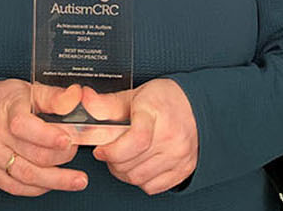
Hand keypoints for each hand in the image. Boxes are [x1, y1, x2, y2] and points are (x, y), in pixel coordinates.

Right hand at [0, 80, 87, 195]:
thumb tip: (75, 98)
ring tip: (78, 180)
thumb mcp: (27, 90)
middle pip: (33, 154)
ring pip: (27, 175)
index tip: (68, 139)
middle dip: (62, 156)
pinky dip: (39, 187)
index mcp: (6, 110)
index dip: (48, 136)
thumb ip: (54, 96)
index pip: (23, 125)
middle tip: (75, 149)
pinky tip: (53, 183)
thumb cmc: (4, 102)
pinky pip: (17, 187)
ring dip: (57, 180)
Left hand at [92, 78, 197, 194]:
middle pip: (132, 164)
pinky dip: (140, 181)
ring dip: (123, 172)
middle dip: (112, 161)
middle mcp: (171, 137)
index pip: (135, 140)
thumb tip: (84, 98)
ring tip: (122, 158)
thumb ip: (107, 103)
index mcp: (157, 114)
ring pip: (139, 178)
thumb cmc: (164, 99)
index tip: (100, 150)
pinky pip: (153, 187)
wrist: (197, 105)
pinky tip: (138, 166)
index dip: (112, 151)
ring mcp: (179, 156)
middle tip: (109, 152)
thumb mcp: (134, 95)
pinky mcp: (184, 169)